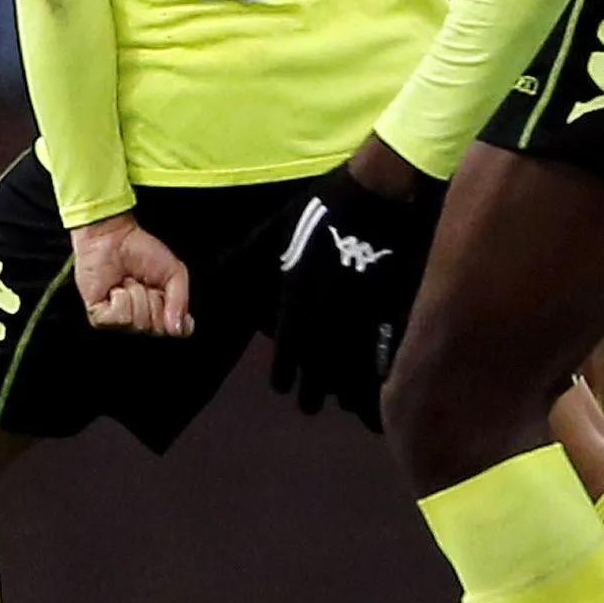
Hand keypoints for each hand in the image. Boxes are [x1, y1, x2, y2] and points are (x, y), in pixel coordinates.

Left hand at [72, 212, 193, 335]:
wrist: (113, 238)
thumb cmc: (141, 251)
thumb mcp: (174, 272)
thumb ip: (181, 300)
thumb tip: (178, 327)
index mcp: (162, 313)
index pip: (179, 332)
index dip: (177, 317)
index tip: (166, 294)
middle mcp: (142, 321)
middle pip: (158, 329)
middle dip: (154, 300)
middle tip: (144, 283)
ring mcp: (121, 322)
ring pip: (139, 323)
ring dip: (137, 296)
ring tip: (128, 283)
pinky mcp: (101, 318)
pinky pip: (120, 317)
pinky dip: (120, 298)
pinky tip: (115, 288)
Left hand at [267, 143, 442, 431]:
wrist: (377, 192)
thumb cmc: (322, 208)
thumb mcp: (275, 230)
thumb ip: (244, 258)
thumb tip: (211, 275)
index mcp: (299, 295)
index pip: (289, 346)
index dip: (285, 372)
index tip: (282, 388)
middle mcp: (328, 312)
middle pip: (321, 366)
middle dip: (314, 390)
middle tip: (309, 406)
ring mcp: (362, 313)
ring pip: (353, 367)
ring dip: (348, 392)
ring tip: (346, 409)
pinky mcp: (392, 308)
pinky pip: (385, 353)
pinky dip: (382, 377)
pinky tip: (380, 390)